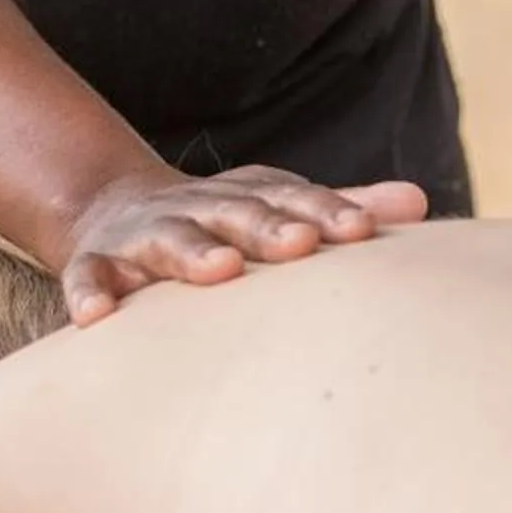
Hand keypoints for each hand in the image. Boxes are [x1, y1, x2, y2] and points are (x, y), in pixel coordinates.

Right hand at [59, 164, 427, 324]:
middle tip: (304, 242)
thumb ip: (338, 209)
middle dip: (270, 226)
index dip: (328, 212)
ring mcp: (145, 235)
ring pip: (169, 238)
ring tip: (221, 269)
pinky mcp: (98, 264)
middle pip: (237, 212)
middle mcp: (198, 206)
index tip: (364, 230)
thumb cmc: (221, 223)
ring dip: (193, 251)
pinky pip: (90, 277)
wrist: (111, 209)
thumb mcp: (275, 207)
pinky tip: (99, 317)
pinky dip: (91, 293)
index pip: (293, 200)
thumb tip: (421, 203)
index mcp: (246, 196)